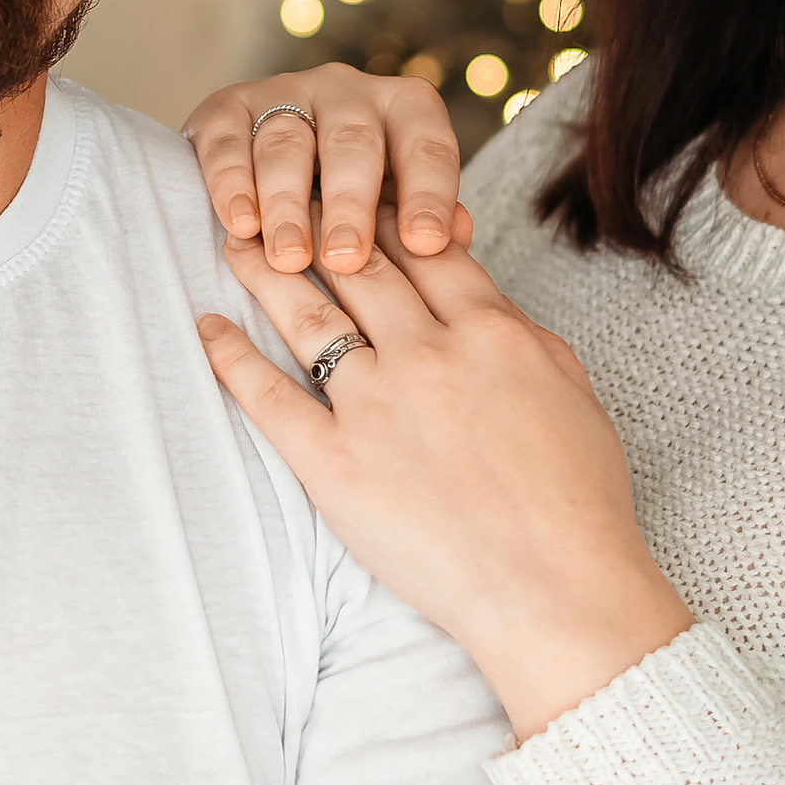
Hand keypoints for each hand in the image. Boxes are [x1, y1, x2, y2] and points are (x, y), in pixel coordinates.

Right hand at [184, 64, 473, 277]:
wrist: (270, 180)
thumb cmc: (354, 205)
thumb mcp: (398, 210)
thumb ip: (427, 223)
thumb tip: (456, 236)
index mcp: (405, 109)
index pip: (426, 144)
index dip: (428, 193)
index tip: (425, 244)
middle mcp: (348, 91)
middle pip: (353, 142)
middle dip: (350, 205)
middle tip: (346, 260)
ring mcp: (284, 93)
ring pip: (287, 143)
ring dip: (287, 205)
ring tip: (289, 259)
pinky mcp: (226, 108)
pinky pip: (230, 141)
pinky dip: (232, 185)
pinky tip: (240, 227)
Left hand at [199, 220, 690, 741]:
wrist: (555, 591)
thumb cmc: (577, 502)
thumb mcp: (571, 392)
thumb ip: (521, 335)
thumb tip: (481, 298)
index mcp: (492, 332)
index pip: (425, 247)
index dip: (384, 212)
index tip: (355, 194)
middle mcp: (428, 354)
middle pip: (358, 264)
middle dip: (316, 221)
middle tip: (281, 196)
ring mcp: (376, 407)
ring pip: (306, 316)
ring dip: (265, 270)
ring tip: (235, 239)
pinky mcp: (335, 465)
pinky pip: (269, 397)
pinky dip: (231, 357)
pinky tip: (207, 327)